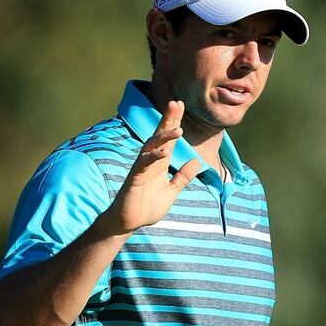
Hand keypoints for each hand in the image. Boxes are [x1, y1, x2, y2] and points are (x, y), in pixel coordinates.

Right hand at [106, 100, 201, 232]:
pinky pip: (143, 164)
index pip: (169, 139)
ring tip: (178, 129)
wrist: (129, 222)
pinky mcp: (135, 178)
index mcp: (160, 163)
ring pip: (151, 147)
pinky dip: (153, 157)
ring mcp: (141, 168)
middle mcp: (150, 161)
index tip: (180, 105)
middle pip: (160, 136)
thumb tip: (196, 162)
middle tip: (176, 103)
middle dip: (168, 120)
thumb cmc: (147, 206)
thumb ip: (182, 177)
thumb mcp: (171, 191)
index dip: (174, 122)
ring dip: (164, 137)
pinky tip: (164, 152)